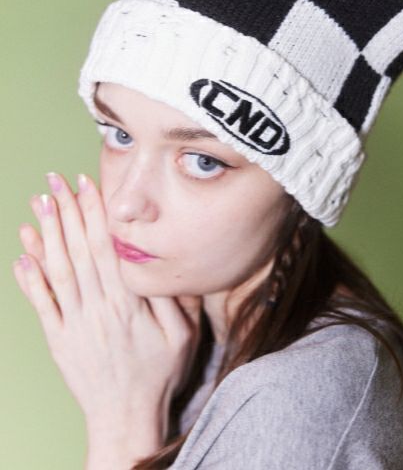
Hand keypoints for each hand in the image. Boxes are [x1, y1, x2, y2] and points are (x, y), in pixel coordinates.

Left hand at [13, 172, 201, 449]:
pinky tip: (22, 252)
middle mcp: (98, 308)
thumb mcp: (184, 336)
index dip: (97, 215)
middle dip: (68, 212)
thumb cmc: (160, 374)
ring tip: (39, 205)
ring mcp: (75, 323)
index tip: (88, 186)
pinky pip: (41, 303)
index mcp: (128, 303)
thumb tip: (158, 263)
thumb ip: (173, 298)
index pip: (108, 248)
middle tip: (56, 182)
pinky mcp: (58, 339)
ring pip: (58, 270)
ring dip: (48, 235)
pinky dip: (30, 277)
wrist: (127, 417)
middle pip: (80, 251)